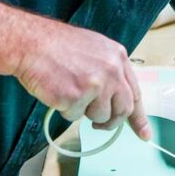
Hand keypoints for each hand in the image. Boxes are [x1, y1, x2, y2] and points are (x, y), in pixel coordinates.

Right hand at [0, 0, 150, 137]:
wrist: (30, 42)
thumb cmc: (57, 46)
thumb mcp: (94, 49)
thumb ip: (109, 71)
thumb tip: (115, 97)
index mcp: (118, 57)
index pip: (135, 93)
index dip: (139, 117)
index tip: (144, 134)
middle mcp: (112, 71)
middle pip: (123, 110)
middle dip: (111, 122)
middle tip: (99, 125)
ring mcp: (95, 85)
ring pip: (99, 116)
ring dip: (84, 112)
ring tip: (68, 92)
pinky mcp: (76, 97)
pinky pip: (74, 117)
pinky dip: (64, 110)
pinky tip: (56, 92)